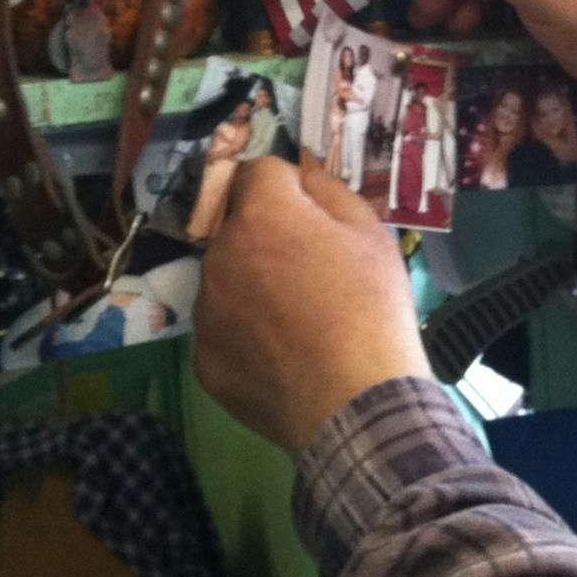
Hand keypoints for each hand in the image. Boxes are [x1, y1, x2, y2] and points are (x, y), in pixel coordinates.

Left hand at [194, 159, 430, 455]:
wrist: (356, 404)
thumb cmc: (372, 311)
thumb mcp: (371, 234)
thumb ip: (330, 190)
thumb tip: (303, 177)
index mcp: (261, 217)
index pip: (257, 172)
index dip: (288, 187)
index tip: (313, 216)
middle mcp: (219, 256)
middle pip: (239, 229)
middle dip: (269, 239)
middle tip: (312, 275)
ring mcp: (205, 312)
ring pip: (226, 280)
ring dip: (253, 287)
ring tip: (299, 325)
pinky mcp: (204, 360)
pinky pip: (223, 332)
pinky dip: (247, 338)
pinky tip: (284, 358)